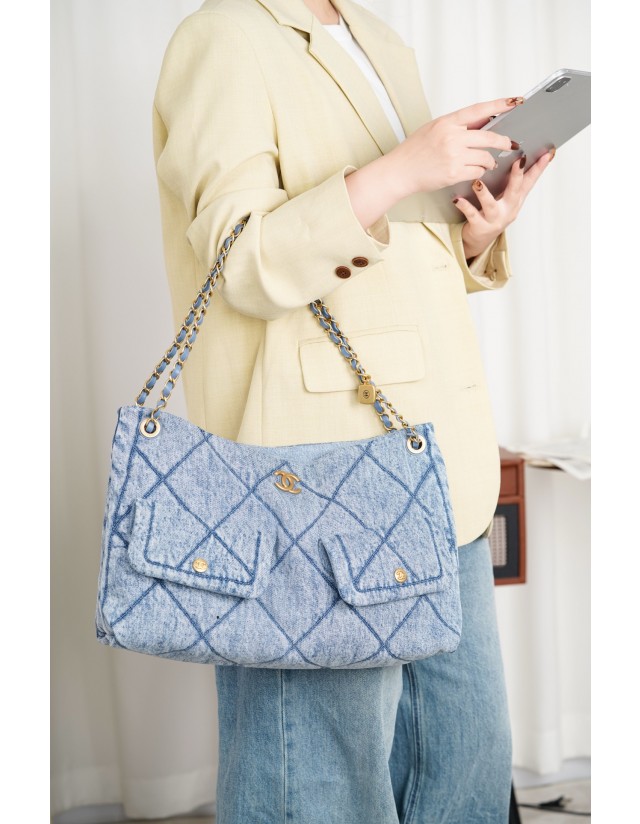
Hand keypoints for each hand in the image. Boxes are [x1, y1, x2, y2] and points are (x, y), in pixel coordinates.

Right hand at [387, 97, 524, 197]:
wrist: (400, 171)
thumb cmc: (414, 151)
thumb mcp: (433, 129)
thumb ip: (456, 125)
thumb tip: (481, 123)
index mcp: (447, 122)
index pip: (479, 110)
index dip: (500, 105)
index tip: (515, 101)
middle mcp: (452, 137)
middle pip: (489, 137)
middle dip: (503, 142)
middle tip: (510, 144)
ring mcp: (453, 156)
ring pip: (486, 157)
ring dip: (490, 161)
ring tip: (487, 163)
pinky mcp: (454, 173)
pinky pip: (477, 172)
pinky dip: (479, 172)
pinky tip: (475, 172)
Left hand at [455, 150, 554, 258]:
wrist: (479, 239)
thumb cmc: (492, 213)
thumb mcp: (507, 198)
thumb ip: (512, 181)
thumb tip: (519, 156)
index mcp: (516, 199)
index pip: (530, 181)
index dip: (539, 168)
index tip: (547, 154)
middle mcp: (508, 209)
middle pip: (515, 191)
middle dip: (518, 176)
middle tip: (519, 160)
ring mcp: (495, 219)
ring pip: (490, 205)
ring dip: (484, 193)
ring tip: (477, 182)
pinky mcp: (480, 226)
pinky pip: (472, 215)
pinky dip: (465, 206)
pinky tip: (458, 199)